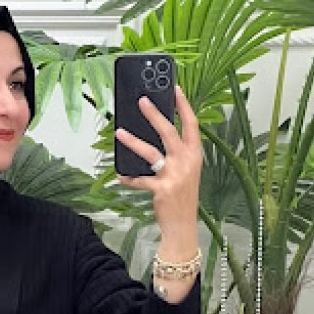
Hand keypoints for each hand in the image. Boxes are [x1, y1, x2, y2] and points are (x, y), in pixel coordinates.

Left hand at [116, 85, 201, 249]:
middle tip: (142, 100)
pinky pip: (140, 180)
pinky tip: (120, 175)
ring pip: (150, 152)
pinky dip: (129, 178)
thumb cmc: (183, 196)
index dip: (183, 105)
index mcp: (194, 154)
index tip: (174, 88)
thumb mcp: (187, 171)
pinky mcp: (161, 189)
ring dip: (133, 142)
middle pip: (169, 131)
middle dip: (154, 114)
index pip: (191, 124)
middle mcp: (186, 161)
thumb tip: (158, 136)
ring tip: (120, 133)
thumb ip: (178, 154)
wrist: (183, 225)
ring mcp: (174, 175)